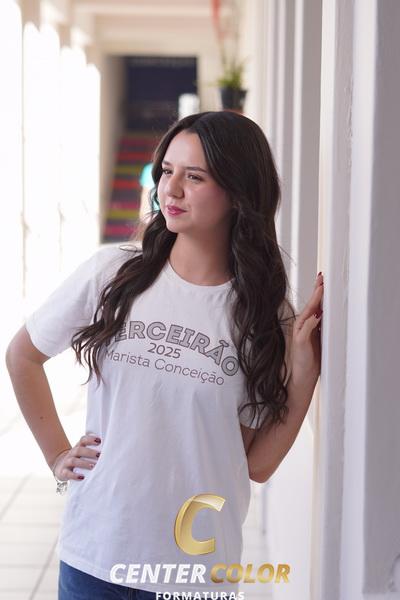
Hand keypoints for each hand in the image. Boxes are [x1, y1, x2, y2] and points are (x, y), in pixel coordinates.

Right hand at [52, 434, 100, 481]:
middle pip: (79, 450)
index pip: (83, 440)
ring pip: (73, 461)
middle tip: (99, 455)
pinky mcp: (63, 472)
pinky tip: (82, 477)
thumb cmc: (79, 459)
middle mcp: (72, 453)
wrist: (61, 466)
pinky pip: (67, 473)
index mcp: (78, 447)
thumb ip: (94, 450)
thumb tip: (112, 449)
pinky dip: (74, 475)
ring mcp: (67, 462)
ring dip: (84, 463)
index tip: (99, 441)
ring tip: (93, 466)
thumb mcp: (83, 453)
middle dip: (89, 452)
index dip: (90, 439)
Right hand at [290, 272, 323, 386]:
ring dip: (314, 302)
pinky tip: (316, 314)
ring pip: (307, 314)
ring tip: (320, 290)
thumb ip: (321, 327)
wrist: (301, 378)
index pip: (314, 306)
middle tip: (322, 279)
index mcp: (308, 326)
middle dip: (317, 292)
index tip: (323, 280)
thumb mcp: (319, 341)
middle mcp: (302, 327)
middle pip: (310, 306)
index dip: (318, 293)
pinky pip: (305, 329)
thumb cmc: (310, 361)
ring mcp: (299, 334)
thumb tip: (329, 314)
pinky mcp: (299, 343)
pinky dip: (310, 321)